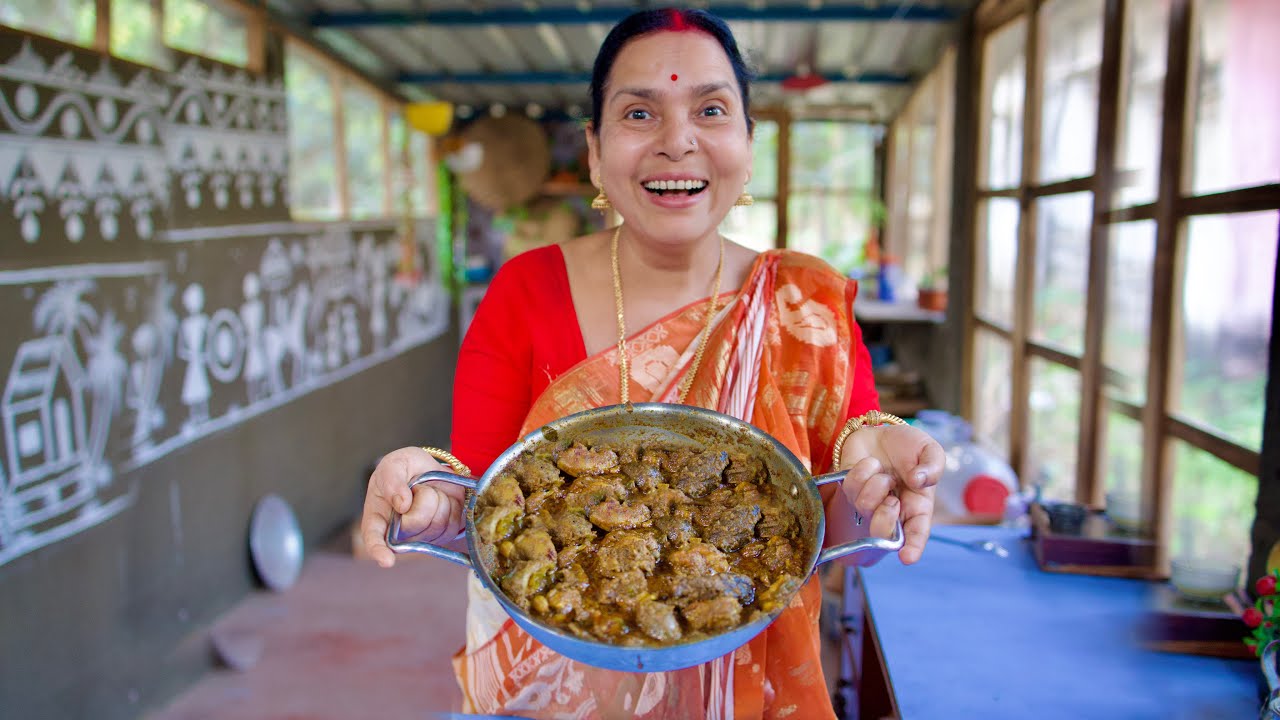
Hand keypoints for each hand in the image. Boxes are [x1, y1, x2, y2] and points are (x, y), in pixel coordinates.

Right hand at [360, 447, 467, 567]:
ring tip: (427, 491)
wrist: (426, 469)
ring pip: (438, 521)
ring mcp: (422, 537)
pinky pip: (454, 522)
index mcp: (377, 518)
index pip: (374, 539)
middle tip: (416, 487)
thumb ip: (392, 480)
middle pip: (417, 523)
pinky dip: (452, 503)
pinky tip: (440, 498)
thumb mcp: (394, 464)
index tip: (386, 561)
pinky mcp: (442, 535)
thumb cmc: (403, 468)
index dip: (379, 551)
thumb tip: (402, 504)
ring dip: (438, 497)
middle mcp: (398, 534)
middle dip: (423, 497)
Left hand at [839, 424, 942, 563]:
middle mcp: (891, 510)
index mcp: (916, 507)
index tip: (907, 558)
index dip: (913, 548)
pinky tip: (869, 463)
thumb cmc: (910, 447)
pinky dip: (862, 469)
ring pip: (865, 506)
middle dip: (885, 516)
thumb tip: (920, 481)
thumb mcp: (931, 450)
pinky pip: (850, 486)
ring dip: (876, 483)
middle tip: (893, 497)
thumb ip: (933, 467)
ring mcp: (868, 502)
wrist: (882, 430)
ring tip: (884, 472)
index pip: (916, 534)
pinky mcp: (849, 489)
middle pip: (881, 532)